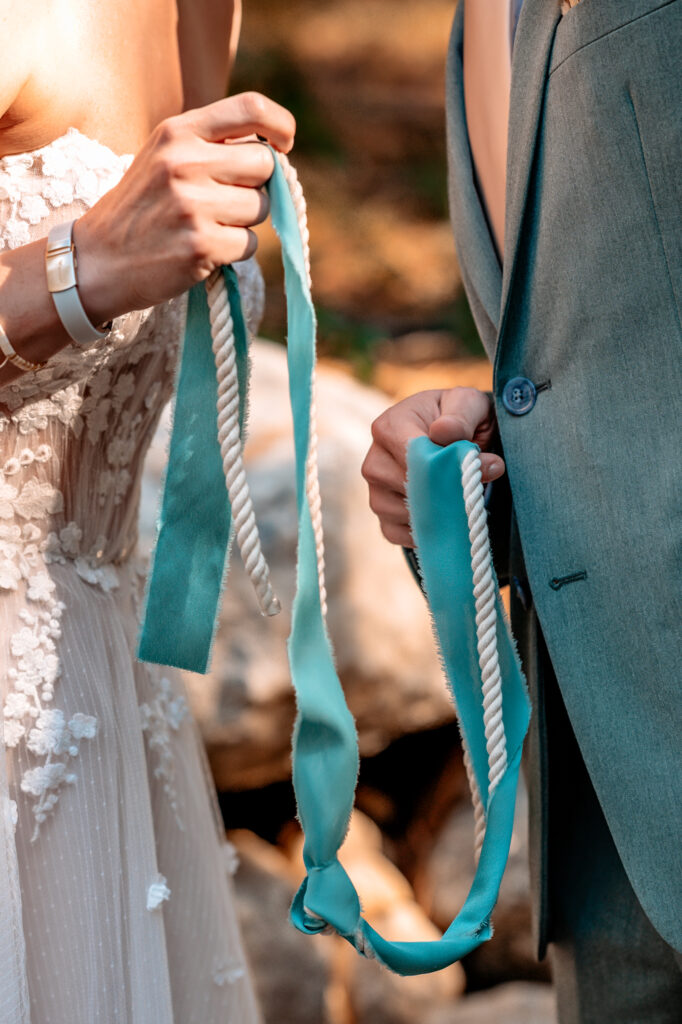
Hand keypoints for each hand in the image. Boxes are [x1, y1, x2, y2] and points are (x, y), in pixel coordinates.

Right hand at [74, 92, 295, 322]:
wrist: (98, 260)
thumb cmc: (141, 208)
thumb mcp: (164, 158)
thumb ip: (211, 146)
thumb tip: (274, 154)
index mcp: (177, 132)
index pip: (251, 109)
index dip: (280, 125)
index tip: (285, 145)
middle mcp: (185, 162)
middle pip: (265, 165)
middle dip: (258, 186)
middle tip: (228, 201)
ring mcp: (192, 205)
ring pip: (261, 208)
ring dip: (245, 222)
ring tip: (208, 225)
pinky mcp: (201, 245)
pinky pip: (249, 244)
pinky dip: (235, 251)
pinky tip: (204, 249)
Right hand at [361, 387, 505, 546]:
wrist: (452, 436)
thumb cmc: (459, 417)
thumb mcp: (469, 404)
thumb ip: (462, 415)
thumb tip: (447, 436)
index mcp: (389, 425)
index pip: (410, 455)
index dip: (443, 467)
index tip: (474, 471)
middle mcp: (374, 460)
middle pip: (409, 488)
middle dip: (446, 491)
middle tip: (473, 488)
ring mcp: (375, 491)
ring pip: (406, 513)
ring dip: (440, 511)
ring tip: (460, 495)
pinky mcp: (383, 515)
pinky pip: (402, 534)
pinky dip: (428, 530)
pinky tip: (445, 513)